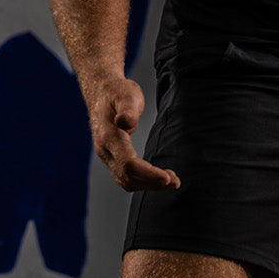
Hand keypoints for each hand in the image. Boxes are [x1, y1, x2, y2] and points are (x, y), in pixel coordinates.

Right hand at [87, 76, 179, 191]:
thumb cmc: (117, 92)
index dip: (148, 173)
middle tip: (176, 181)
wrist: (102, 92)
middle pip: (127, 177)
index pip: (128, 164)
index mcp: (108, 136)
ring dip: (149, 185)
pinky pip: (126, 177)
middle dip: (152, 182)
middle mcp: (105, 150)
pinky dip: (143, 181)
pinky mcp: (112, 157)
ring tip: (172, 180)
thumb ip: (128, 110)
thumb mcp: (126, 95)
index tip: (167, 177)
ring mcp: (107, 156)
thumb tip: (124, 121)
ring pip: (126, 181)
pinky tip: (160, 177)